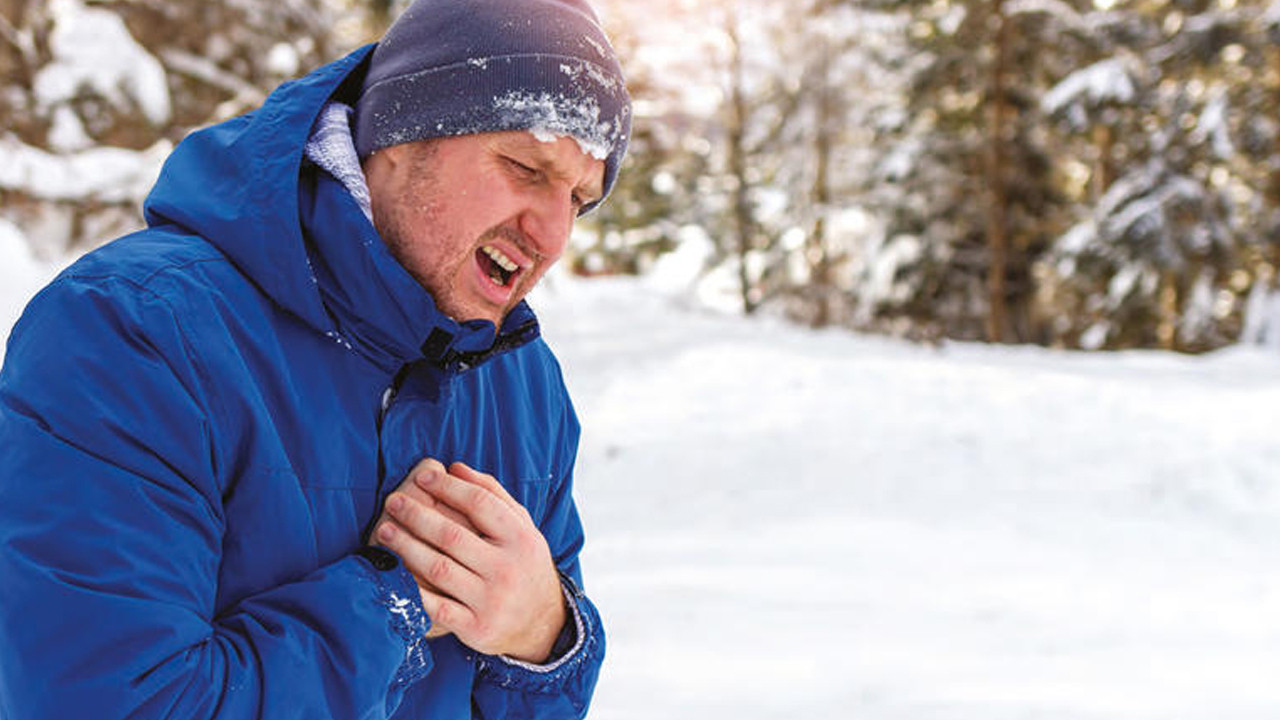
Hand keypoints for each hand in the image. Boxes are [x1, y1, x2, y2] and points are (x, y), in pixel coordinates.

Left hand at [373, 458, 565, 661]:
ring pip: (439, 569)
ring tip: (385, 530)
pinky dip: (413, 589)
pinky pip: (436, 607)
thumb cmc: (524, 564)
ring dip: (406, 547)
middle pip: (452, 535)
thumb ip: (493, 494)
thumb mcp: (522, 527)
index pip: (480, 503)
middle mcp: (507, 569)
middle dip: (417, 515)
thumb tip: (455, 467)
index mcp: (521, 539)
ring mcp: (491, 600)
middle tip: (394, 501)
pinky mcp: (476, 627)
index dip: (447, 487)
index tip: (422, 476)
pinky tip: (393, 572)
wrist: (542, 623)